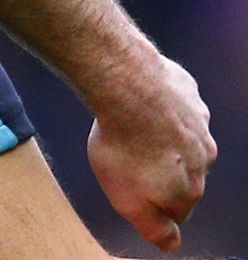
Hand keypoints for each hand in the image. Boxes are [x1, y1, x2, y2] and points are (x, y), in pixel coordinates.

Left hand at [86, 53, 215, 249]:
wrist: (127, 86)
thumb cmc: (124, 145)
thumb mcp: (128, 201)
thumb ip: (153, 227)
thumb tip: (170, 244)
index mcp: (192, 187)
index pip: (178, 209)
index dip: (153, 203)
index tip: (133, 189)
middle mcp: (205, 156)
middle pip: (183, 173)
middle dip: (160, 170)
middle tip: (128, 158)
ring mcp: (199, 121)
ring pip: (182, 137)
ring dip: (162, 136)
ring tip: (131, 128)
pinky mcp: (188, 91)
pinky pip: (175, 103)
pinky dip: (160, 105)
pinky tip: (139, 101)